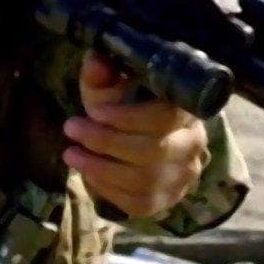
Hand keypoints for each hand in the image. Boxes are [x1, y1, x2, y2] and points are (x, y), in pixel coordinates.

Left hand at [62, 52, 207, 220]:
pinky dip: (108, 189)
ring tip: (71, 154)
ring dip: (100, 168)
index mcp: (185, 109)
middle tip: (71, 129)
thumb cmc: (123, 108)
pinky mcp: (167, 200)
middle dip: (104, 141)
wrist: (137, 140)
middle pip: (153, 150)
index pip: (164, 117)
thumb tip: (96, 61)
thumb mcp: (110, 88)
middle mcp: (193, 144)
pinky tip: (89, 174)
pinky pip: (138, 203)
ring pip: (144, 180)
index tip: (94, 111)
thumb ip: (102, 74)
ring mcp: (183, 177)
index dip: (127, 117)